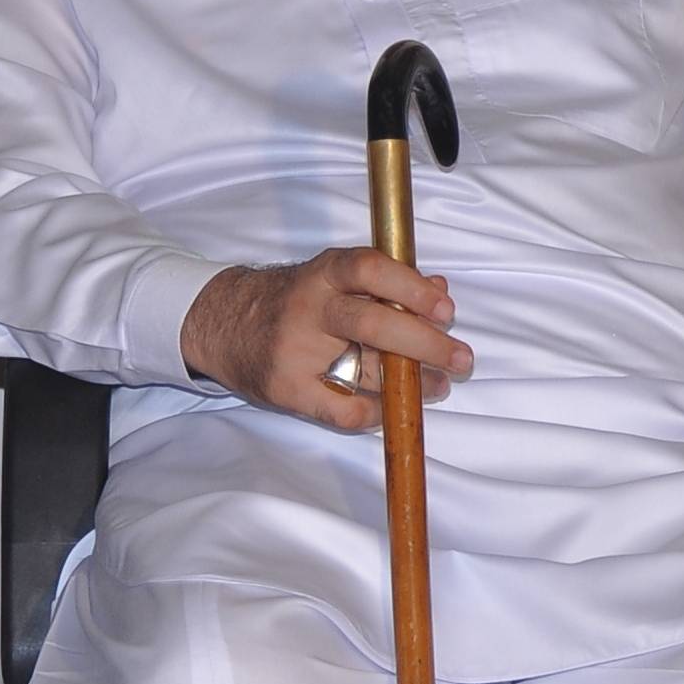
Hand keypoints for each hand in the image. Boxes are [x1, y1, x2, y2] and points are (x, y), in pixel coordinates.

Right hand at [183, 248, 468, 433]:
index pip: (370, 270)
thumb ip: (387, 283)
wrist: (222, 323)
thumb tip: (440, 292)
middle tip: (461, 360)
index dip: (411, 288)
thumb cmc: (294, 300)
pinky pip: (343, 411)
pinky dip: (376, 414)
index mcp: (324, 274)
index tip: (445, 310)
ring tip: (438, 386)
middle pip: (373, 325)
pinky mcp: (286, 390)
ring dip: (412, 384)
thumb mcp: (333, 278)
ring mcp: (295, 352)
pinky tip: (392, 408)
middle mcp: (309, 309)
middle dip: (426, 345)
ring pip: (365, 372)